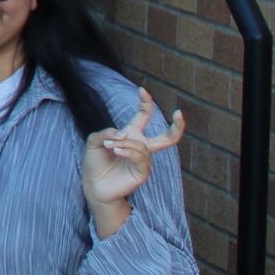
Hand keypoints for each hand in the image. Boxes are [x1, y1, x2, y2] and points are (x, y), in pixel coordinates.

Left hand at [82, 87, 184, 209]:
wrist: (93, 184)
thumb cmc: (95, 162)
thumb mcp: (94, 141)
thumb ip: (106, 132)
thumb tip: (123, 134)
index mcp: (131, 135)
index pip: (143, 116)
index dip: (146, 103)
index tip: (142, 90)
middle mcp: (141, 147)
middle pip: (167, 139)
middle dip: (177, 127)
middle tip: (180, 113)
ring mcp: (144, 161)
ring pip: (142, 145)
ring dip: (124, 143)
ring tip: (110, 146)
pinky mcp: (142, 173)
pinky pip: (140, 157)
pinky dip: (128, 151)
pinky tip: (117, 151)